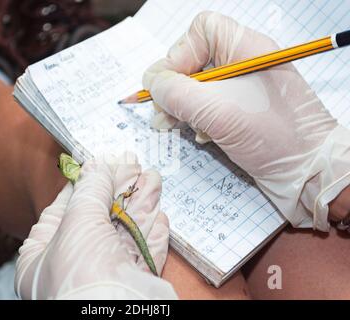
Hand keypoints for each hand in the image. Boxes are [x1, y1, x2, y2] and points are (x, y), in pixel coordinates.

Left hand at [15, 152, 176, 299]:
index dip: (82, 185)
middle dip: (118, 190)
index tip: (99, 165)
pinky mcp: (130, 285)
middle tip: (132, 165)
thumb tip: (99, 166)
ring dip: (140, 205)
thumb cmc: (80, 272)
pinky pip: (142, 254)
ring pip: (124, 233)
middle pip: (97, 219)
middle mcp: (71, 267)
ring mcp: (102, 277)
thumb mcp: (78, 219)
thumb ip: (90, 189)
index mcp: (42, 256)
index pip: (61, 211)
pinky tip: (159, 215)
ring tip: (151, 178)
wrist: (112, 315)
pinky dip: (151, 233)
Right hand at [143, 11, 349, 231]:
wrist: (307, 173)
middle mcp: (242, 64)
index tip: (169, 83)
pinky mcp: (239, 112)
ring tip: (171, 126)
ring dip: (180, 106)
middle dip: (174, 86)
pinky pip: (207, 107)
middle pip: (194, 60)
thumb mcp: (217, 110)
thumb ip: (177, 93)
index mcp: (245, 49)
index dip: (179, 53)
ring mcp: (241, 89)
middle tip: (162, 112)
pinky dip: (196, 120)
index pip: (201, 31)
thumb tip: (151, 82)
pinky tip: (201, 136)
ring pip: (197, 87)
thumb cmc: (274, 136)